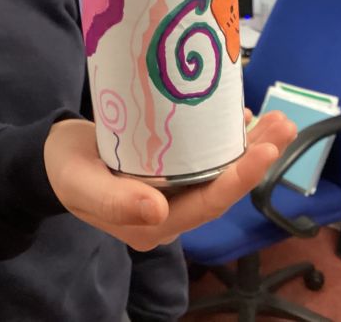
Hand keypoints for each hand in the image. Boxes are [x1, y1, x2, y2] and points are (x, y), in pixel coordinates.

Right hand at [44, 110, 295, 250]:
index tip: (267, 150)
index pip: (207, 204)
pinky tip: (242, 118)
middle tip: (283, 124)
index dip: (240, 179)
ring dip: (252, 145)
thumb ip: (113, 202)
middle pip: (224, 185)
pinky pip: (208, 157)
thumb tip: (158, 212)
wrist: (57, 157)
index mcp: (154, 222)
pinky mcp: (174, 168)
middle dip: (257, 157)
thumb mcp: (81, 184)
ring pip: (222, 170)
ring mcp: (176, 188)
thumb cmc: (65, 170)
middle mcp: (174, 209)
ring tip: (277, 118)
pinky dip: (228, 138)